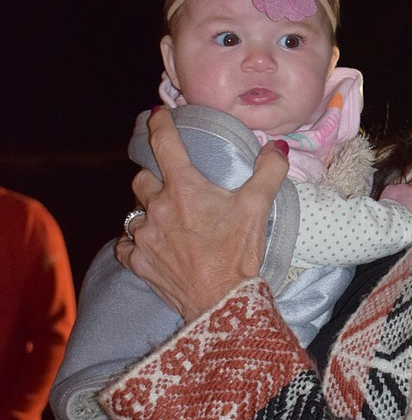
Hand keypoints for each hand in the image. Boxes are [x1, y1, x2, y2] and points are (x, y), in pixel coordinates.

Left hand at [115, 109, 288, 320]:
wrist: (222, 303)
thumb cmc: (239, 254)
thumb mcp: (258, 209)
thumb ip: (268, 172)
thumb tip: (276, 148)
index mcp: (184, 188)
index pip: (164, 144)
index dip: (159, 125)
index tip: (158, 116)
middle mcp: (157, 207)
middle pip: (142, 178)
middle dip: (155, 178)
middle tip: (172, 187)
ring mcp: (144, 236)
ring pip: (134, 211)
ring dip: (147, 212)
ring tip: (166, 220)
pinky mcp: (138, 262)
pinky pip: (126, 244)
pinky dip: (136, 241)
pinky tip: (151, 244)